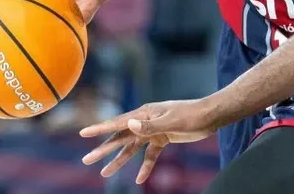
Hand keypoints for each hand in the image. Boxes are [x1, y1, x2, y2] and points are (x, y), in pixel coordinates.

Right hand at [79, 99, 220, 182]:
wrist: (210, 116)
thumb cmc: (191, 115)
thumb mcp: (171, 121)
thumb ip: (150, 125)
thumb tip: (130, 125)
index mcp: (144, 114)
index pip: (118, 123)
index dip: (99, 129)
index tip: (83, 133)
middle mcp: (145, 122)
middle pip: (120, 138)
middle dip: (103, 149)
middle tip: (86, 160)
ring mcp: (153, 131)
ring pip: (132, 148)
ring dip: (119, 160)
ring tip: (104, 173)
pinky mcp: (163, 139)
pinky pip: (150, 155)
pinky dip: (145, 166)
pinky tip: (140, 179)